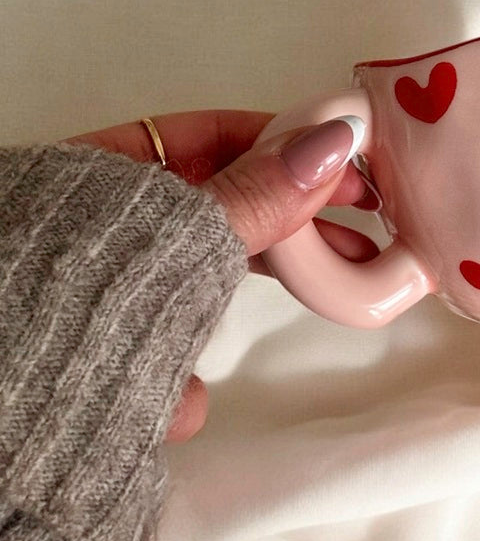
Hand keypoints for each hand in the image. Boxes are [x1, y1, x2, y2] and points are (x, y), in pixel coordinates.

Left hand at [63, 109, 379, 440]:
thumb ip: (253, 195)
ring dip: (241, 303)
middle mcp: (101, 228)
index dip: (288, 146)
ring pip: (188, 286)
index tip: (349, 168)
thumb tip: (332, 140)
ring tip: (312, 309)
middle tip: (359, 244)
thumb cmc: (58, 297)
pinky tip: (185, 402)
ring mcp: (95, 294)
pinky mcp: (91, 361)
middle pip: (215, 213)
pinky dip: (173, 378)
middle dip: (287, 229)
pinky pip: (147, 358)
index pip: (217, 138)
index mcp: (106, 174)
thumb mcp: (172, 232)